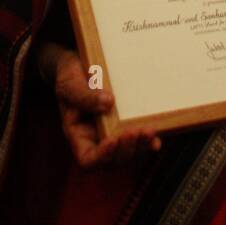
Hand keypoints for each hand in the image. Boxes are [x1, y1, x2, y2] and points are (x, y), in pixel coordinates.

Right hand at [47, 45, 161, 168]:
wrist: (80, 64)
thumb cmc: (70, 75)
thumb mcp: (70, 83)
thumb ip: (84, 95)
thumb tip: (108, 103)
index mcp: (78, 135)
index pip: (87, 159)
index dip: (102, 155)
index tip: (113, 139)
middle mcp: (96, 139)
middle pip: (112, 160)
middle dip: (126, 149)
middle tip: (136, 131)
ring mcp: (112, 132)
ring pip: (128, 153)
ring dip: (140, 146)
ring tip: (149, 131)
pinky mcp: (126, 123)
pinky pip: (138, 139)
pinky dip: (148, 140)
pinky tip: (155, 135)